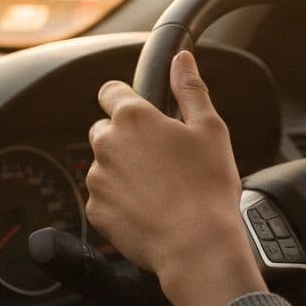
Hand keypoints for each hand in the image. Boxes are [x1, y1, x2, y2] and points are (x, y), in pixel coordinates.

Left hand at [87, 51, 263, 305]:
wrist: (197, 244)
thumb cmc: (208, 186)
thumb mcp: (210, 129)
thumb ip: (191, 88)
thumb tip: (182, 60)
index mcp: (133, 118)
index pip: (111, 91)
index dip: (128, 98)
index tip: (145, 112)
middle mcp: (106, 144)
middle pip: (106, 128)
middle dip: (128, 137)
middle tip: (163, 155)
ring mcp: (97, 180)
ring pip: (105, 164)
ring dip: (125, 170)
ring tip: (161, 187)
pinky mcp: (95, 211)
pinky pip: (104, 197)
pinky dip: (121, 200)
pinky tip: (150, 208)